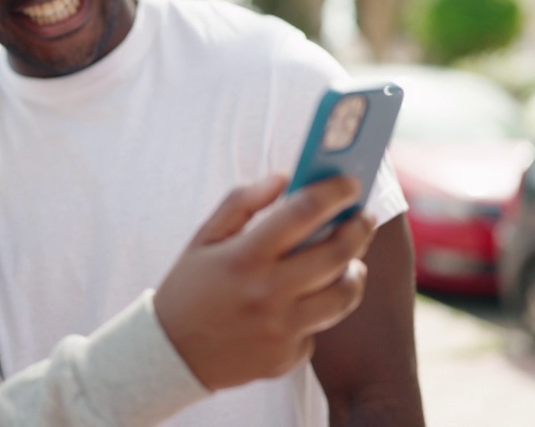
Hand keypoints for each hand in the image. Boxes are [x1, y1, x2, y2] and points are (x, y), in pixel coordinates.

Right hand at [152, 174, 375, 390]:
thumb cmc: (190, 288)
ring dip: (354, 271)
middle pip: (337, 254)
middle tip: (364, 218)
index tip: (350, 183)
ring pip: (344, 296)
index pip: (304, 212)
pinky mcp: (286, 358)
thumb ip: (242, 202)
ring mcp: (280, 330)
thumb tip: (284, 178)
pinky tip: (304, 301)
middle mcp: (267, 293)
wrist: (170, 355)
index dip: (334, 192)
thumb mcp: (205, 237)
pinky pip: (319, 326)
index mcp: (245, 257)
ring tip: (350, 260)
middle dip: (359, 229)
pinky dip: (318, 309)